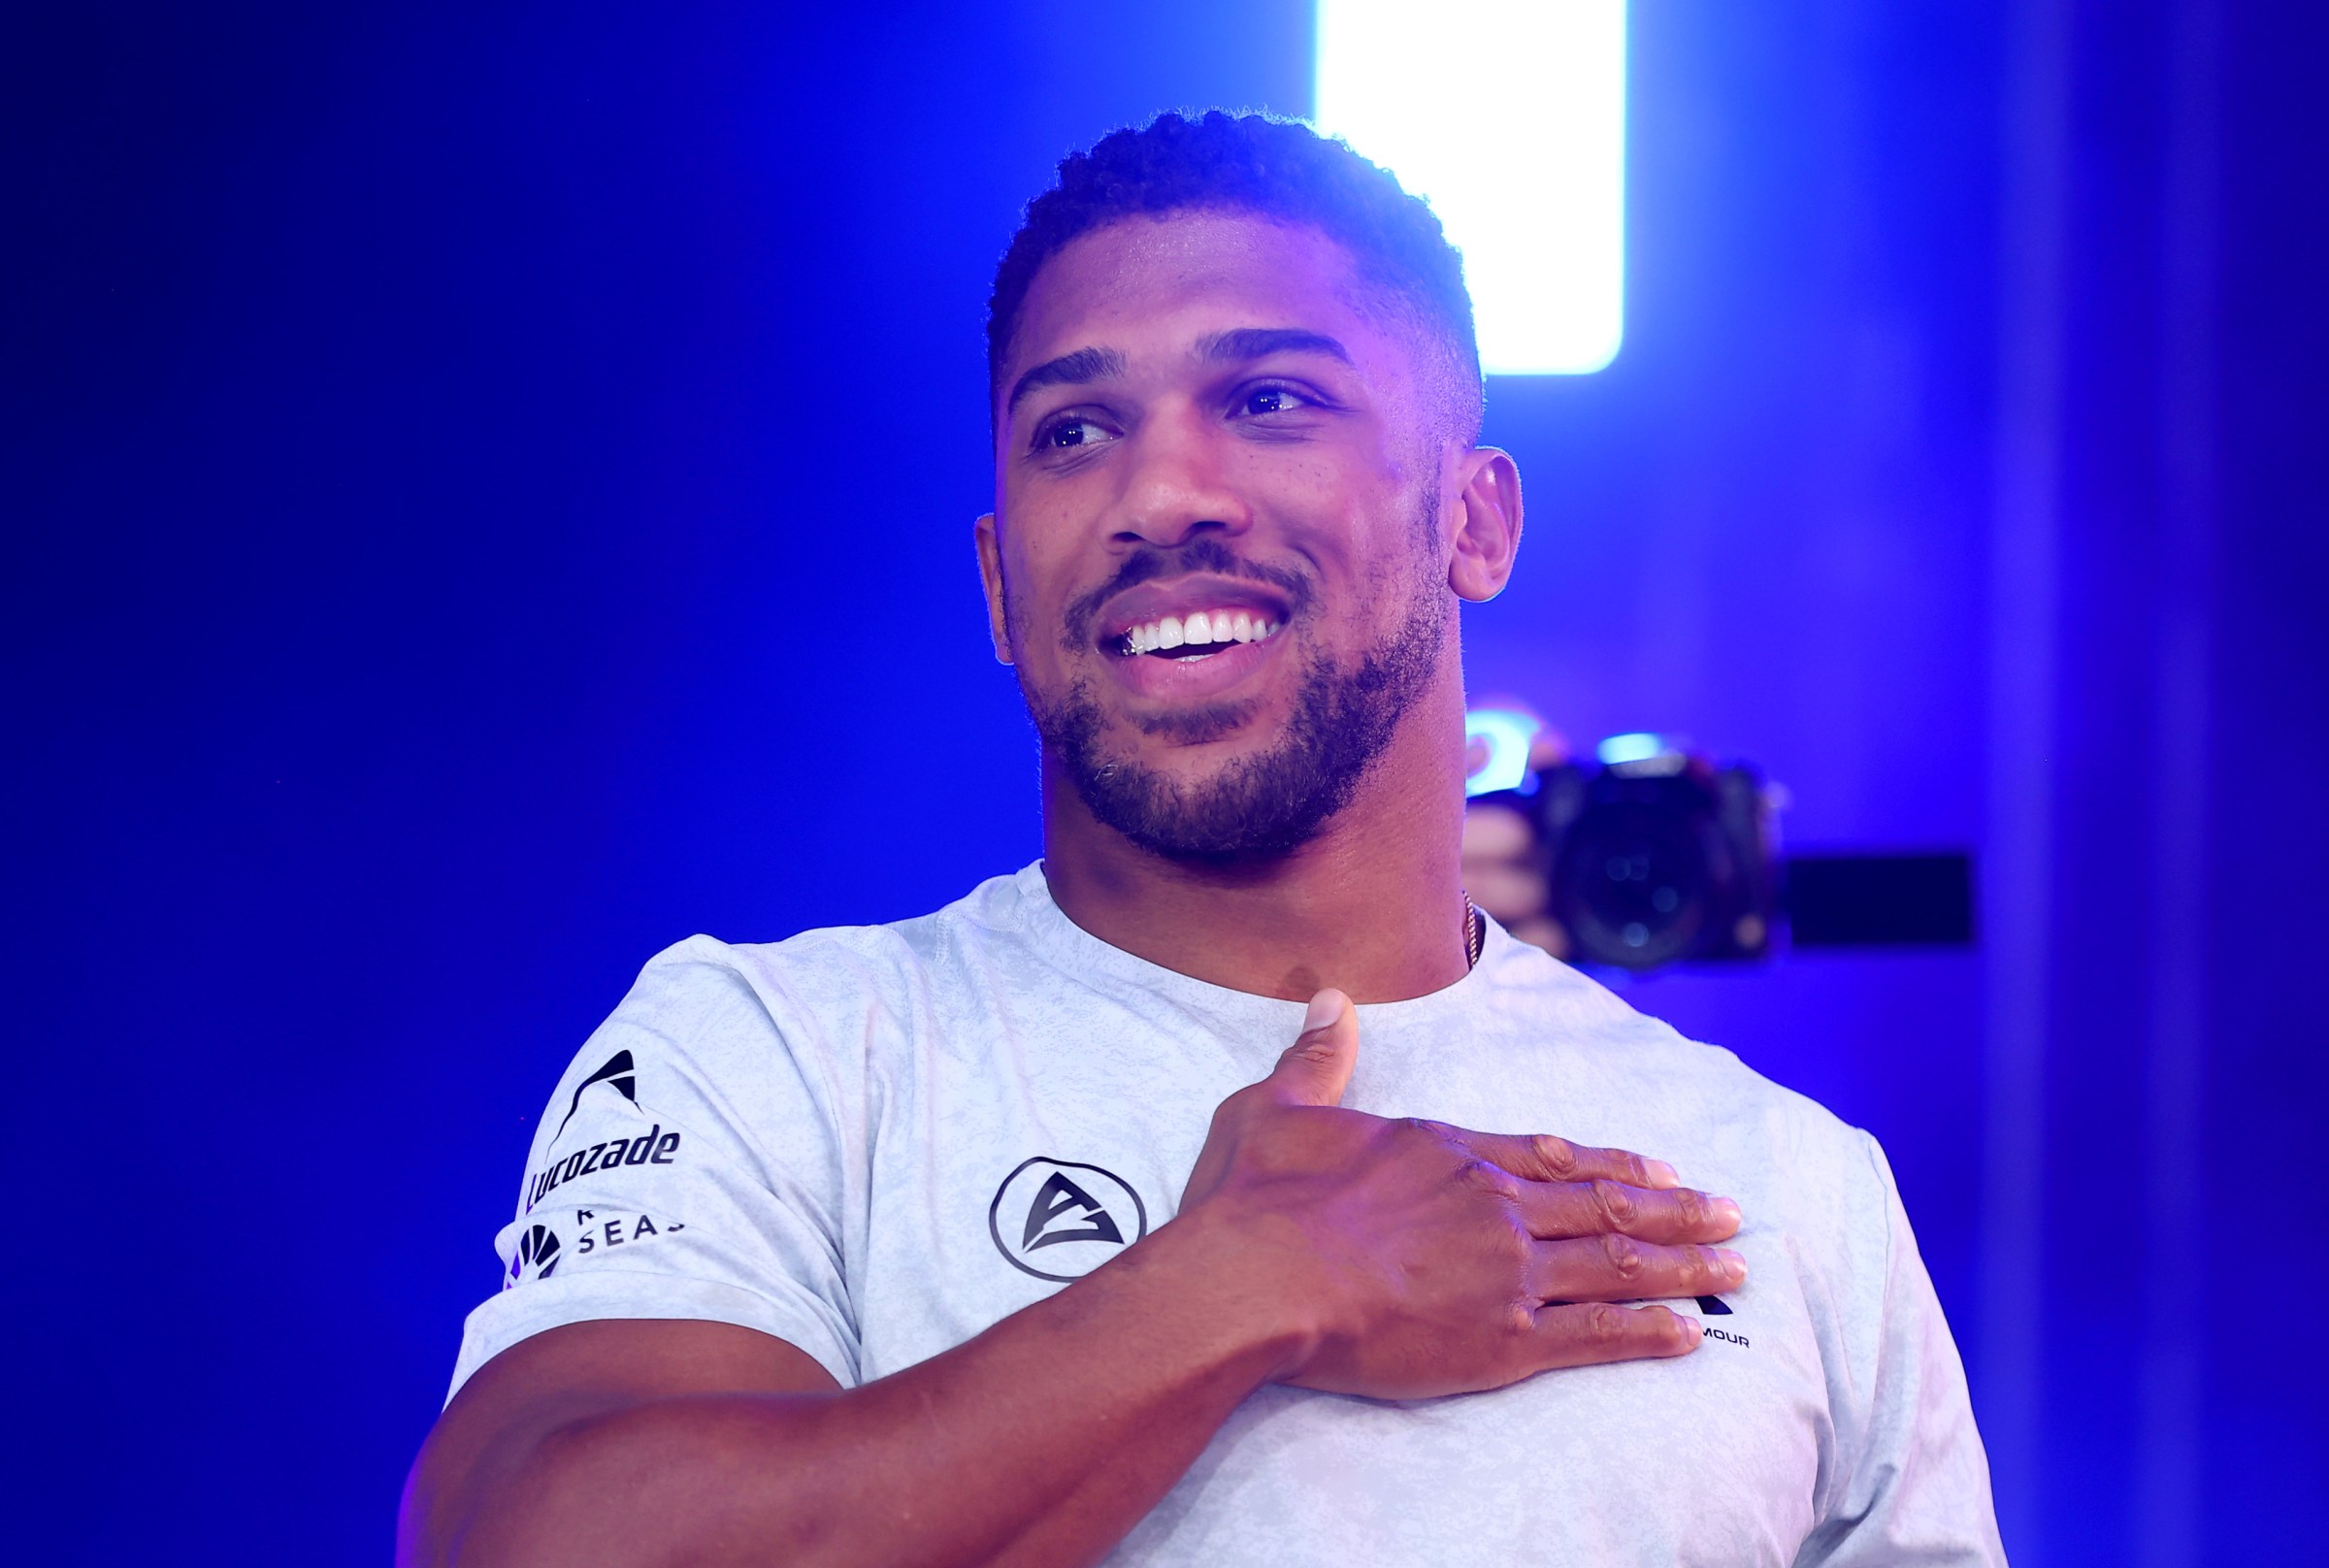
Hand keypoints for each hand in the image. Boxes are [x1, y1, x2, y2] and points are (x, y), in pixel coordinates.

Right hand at [1179, 990, 1744, 1400]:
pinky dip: (1650, 1331)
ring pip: (1617, 1262)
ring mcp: (1507, 1272)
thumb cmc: (1260, 1200)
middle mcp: (1493, 1206)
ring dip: (1683, 1263)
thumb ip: (1316, 1059)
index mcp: (1448, 1154)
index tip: (1658, 1167)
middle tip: (1731, 1213)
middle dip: (1675, 1209)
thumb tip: (1330, 1000)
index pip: (1551, 1155)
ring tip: (1734, 1266)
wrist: (1259, 1278)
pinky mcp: (1503, 1339)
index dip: (1611, 1163)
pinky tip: (1690, 1332)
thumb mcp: (1277, 1108)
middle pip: (1604, 1204)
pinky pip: (1597, 1333)